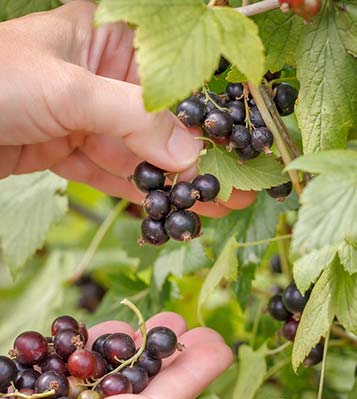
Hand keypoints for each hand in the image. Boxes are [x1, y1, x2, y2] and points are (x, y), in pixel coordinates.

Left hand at [0, 0, 254, 216]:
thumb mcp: (70, 88)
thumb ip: (134, 119)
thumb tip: (191, 154)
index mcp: (108, 37)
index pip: (175, 69)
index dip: (209, 108)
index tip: (240, 141)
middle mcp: (103, 76)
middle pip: (163, 119)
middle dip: (199, 155)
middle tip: (237, 184)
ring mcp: (88, 115)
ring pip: (142, 153)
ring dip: (176, 183)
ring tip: (216, 206)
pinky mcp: (72, 149)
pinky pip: (114, 173)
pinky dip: (140, 194)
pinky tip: (171, 212)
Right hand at [0, 313, 232, 398]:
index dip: (188, 383)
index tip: (219, 348)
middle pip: (135, 397)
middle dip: (171, 364)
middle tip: (204, 333)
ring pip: (105, 381)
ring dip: (137, 351)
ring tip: (169, 323)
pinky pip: (69, 373)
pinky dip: (91, 350)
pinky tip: (108, 332)